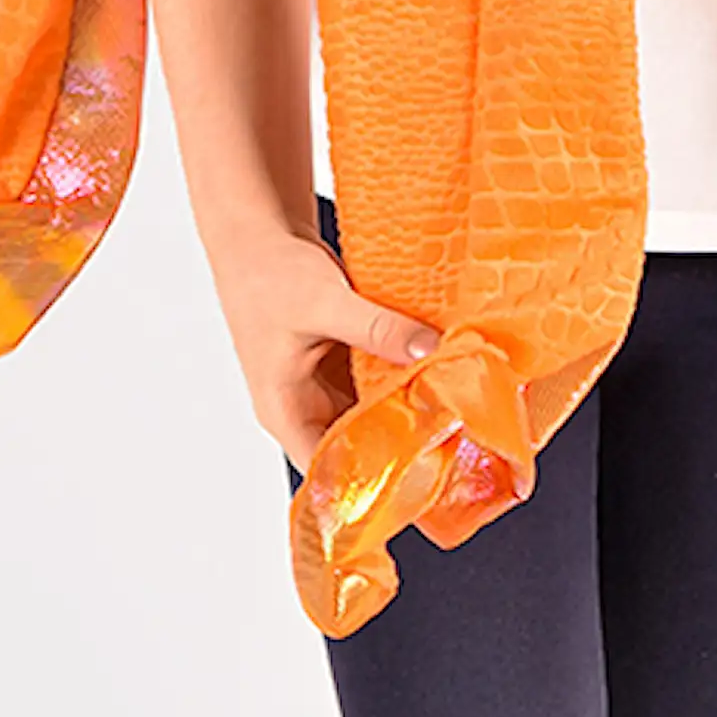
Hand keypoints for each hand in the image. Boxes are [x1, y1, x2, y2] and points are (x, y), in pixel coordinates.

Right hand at [205, 219, 441, 477]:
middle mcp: (307, 407)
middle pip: (358, 446)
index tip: (420, 478)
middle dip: (402, 443)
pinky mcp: (345, 359)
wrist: (259, 232)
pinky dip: (405, 376)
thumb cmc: (268, 274)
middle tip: (456, 441)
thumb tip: (430, 350)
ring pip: (373, 412)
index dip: (370, 483)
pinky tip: (439, 371)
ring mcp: (327, 384)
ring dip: (408, 407)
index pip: (329, 473)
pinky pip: (380, 379)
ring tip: (457, 408)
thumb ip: (377, 328)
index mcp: (287, 412)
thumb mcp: (324, 302)